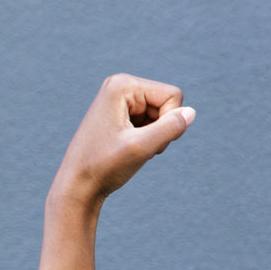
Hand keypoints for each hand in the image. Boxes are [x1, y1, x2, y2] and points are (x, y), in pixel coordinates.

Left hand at [51, 73, 194, 204]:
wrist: (79, 183)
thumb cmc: (104, 165)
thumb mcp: (142, 147)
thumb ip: (170, 128)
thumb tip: (191, 113)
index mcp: (122, 85)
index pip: (173, 96)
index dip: (170, 121)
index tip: (148, 139)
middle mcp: (121, 86)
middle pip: (168, 103)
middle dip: (162, 128)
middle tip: (140, 146)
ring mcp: (120, 98)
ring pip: (162, 114)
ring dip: (156, 135)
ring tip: (133, 147)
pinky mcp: (121, 112)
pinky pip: (152, 121)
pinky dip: (148, 137)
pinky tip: (130, 147)